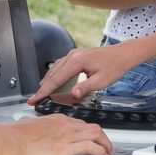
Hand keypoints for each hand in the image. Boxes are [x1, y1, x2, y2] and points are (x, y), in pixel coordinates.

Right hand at [6, 113, 112, 154]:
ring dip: (106, 144)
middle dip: (103, 138)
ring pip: (96, 133)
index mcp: (56, 120)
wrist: (8, 141)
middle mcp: (64, 125)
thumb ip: (31, 125)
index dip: (89, 132)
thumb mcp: (26, 124)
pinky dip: (100, 151)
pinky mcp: (64, 147)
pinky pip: (90, 146)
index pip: (79, 123)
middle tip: (106, 147)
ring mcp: (66, 135)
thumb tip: (26, 126)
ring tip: (107, 153)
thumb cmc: (13, 136)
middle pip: (92, 127)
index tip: (92, 139)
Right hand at [27, 43, 141, 102]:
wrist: (123, 55)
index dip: (44, 92)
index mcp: (76, 61)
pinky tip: (51, 81)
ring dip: (47, 82)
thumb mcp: (101, 81)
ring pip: (55, 69)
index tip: (34, 100)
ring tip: (39, 93)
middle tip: (33, 100)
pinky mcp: (76, 55)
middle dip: (42, 88)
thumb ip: (85, 88)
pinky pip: (60, 66)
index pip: (56, 80)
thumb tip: (73, 95)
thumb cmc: (114, 67)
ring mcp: (73, 54)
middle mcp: (72, 55)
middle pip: (52, 74)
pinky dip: (54, 75)